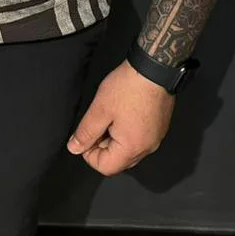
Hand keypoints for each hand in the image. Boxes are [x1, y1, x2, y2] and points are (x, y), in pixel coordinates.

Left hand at [67, 59, 174, 175]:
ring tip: (109, 115)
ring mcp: (156, 138)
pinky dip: (127, 132)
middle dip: (102, 146)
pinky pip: (139, 139)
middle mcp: (147, 148)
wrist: (154, 68)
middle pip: (118, 160)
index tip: (85, 135)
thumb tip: (75, 148)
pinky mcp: (159, 127)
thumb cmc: (127, 88)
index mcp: (132, 148)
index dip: (89, 154)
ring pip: (129, 150)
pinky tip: (122, 112)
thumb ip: (86, 132)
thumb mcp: (100, 109)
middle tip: (97, 122)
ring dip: (114, 138)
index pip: (106, 167)